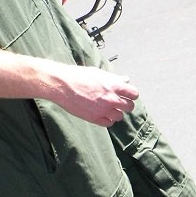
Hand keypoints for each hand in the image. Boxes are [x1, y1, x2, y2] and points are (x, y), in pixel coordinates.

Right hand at [0, 44, 139, 126]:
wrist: (61, 84)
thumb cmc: (79, 76)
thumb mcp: (98, 73)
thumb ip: (114, 79)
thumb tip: (126, 80)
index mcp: (114, 86)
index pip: (134, 94)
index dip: (131, 95)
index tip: (127, 95)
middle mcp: (111, 99)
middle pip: (130, 107)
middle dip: (125, 104)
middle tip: (118, 102)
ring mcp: (104, 110)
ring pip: (120, 117)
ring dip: (116, 113)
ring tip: (108, 108)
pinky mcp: (95, 119)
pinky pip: (109, 123)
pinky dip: (108, 120)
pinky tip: (102, 114)